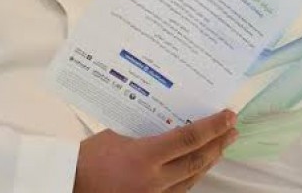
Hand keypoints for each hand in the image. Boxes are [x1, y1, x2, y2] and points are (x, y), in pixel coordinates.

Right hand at [74, 110, 237, 192]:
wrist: (68, 185)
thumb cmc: (86, 158)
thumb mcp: (117, 133)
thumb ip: (145, 129)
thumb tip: (167, 119)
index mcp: (145, 157)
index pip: (189, 139)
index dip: (213, 127)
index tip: (229, 115)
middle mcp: (154, 180)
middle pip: (197, 161)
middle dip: (219, 144)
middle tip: (233, 130)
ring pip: (192, 178)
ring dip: (209, 160)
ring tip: (221, 145)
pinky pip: (179, 190)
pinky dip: (192, 175)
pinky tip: (198, 166)